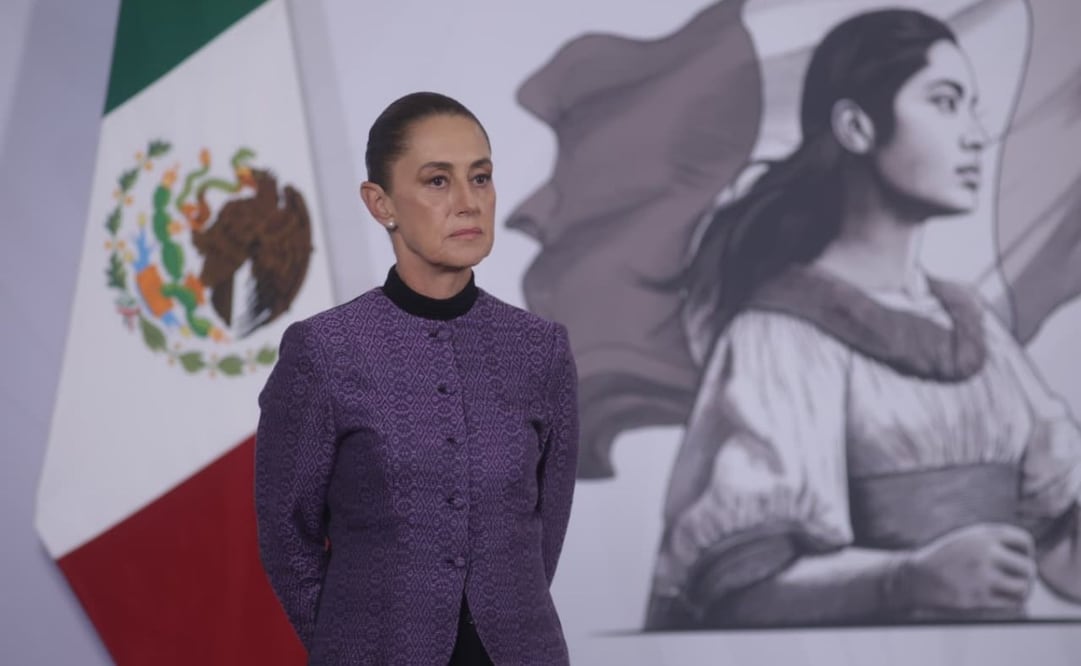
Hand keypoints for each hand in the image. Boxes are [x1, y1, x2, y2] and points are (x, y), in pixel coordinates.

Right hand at [894, 523, 1035, 613]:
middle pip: (1028, 568)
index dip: (1025, 552)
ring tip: (1011, 592)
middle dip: (1026, 576)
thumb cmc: (945, 558)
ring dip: (1021, 592)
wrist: (915, 577)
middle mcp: (984, 553)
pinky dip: (1011, 604)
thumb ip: (995, 541)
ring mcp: (981, 576)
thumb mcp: (967, 538)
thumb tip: (1028, 555)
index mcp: (983, 534)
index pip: (1024, 541)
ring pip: (1023, 588)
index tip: (1016, 559)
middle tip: (1017, 580)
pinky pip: (1011, 604)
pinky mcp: (978, 598)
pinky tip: (1001, 600)